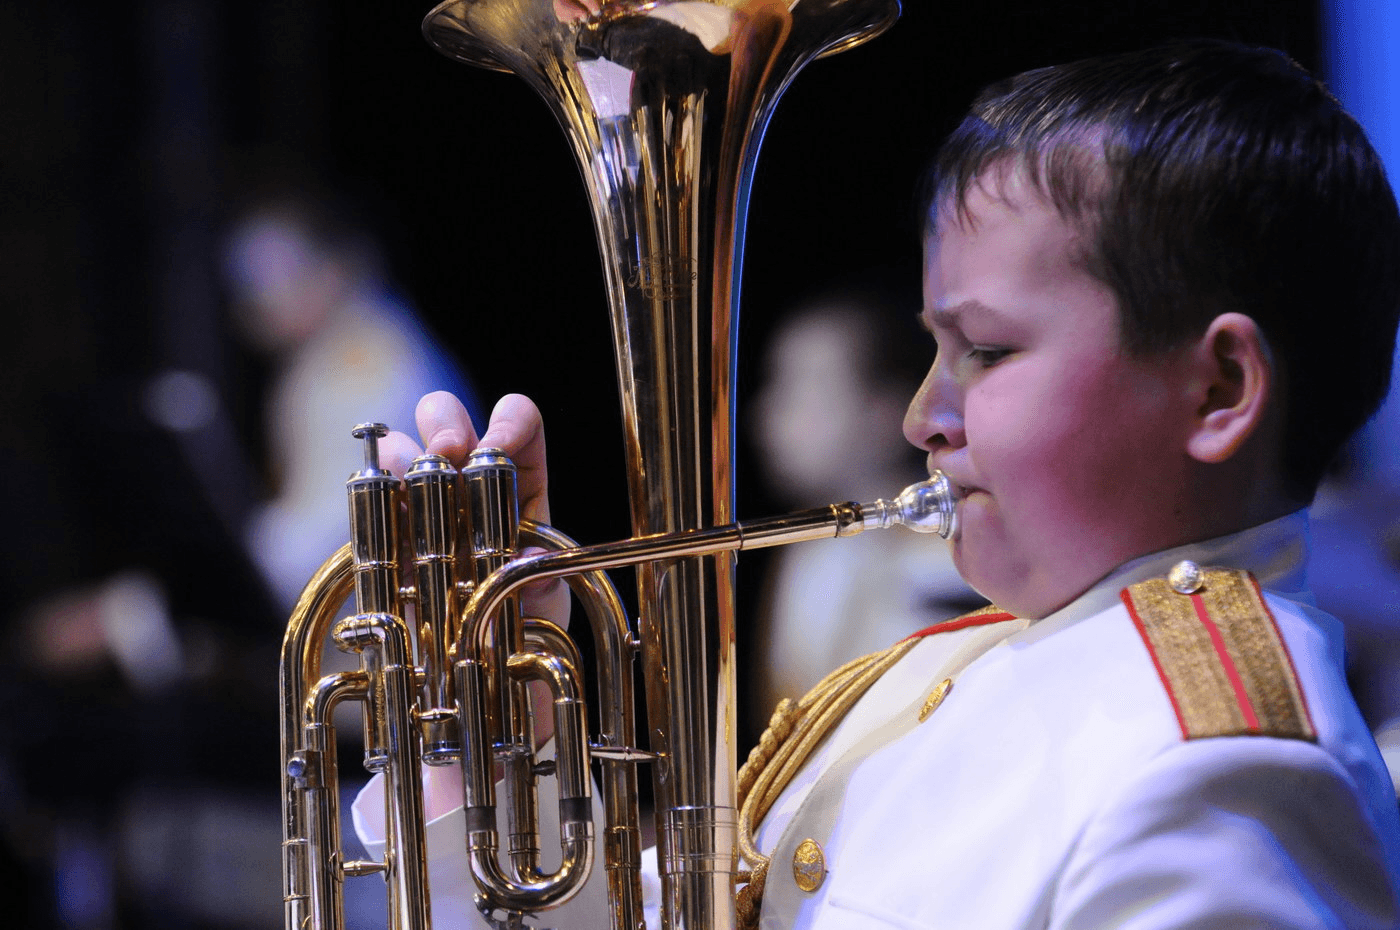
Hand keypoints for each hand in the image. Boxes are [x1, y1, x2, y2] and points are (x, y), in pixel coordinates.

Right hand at [381, 391, 568, 625]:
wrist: (482, 663)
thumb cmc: (522, 617)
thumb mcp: (545, 601)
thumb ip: (543, 581)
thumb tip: (530, 562)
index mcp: (518, 480)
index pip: (518, 422)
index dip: (509, 420)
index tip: (497, 445)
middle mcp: (466, 478)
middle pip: (445, 417)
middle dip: (443, 422)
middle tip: (447, 451)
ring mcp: (421, 501)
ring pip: (399, 448)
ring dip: (401, 459)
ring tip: (411, 492)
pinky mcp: (386, 533)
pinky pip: (370, 504)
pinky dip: (376, 509)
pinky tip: (389, 531)